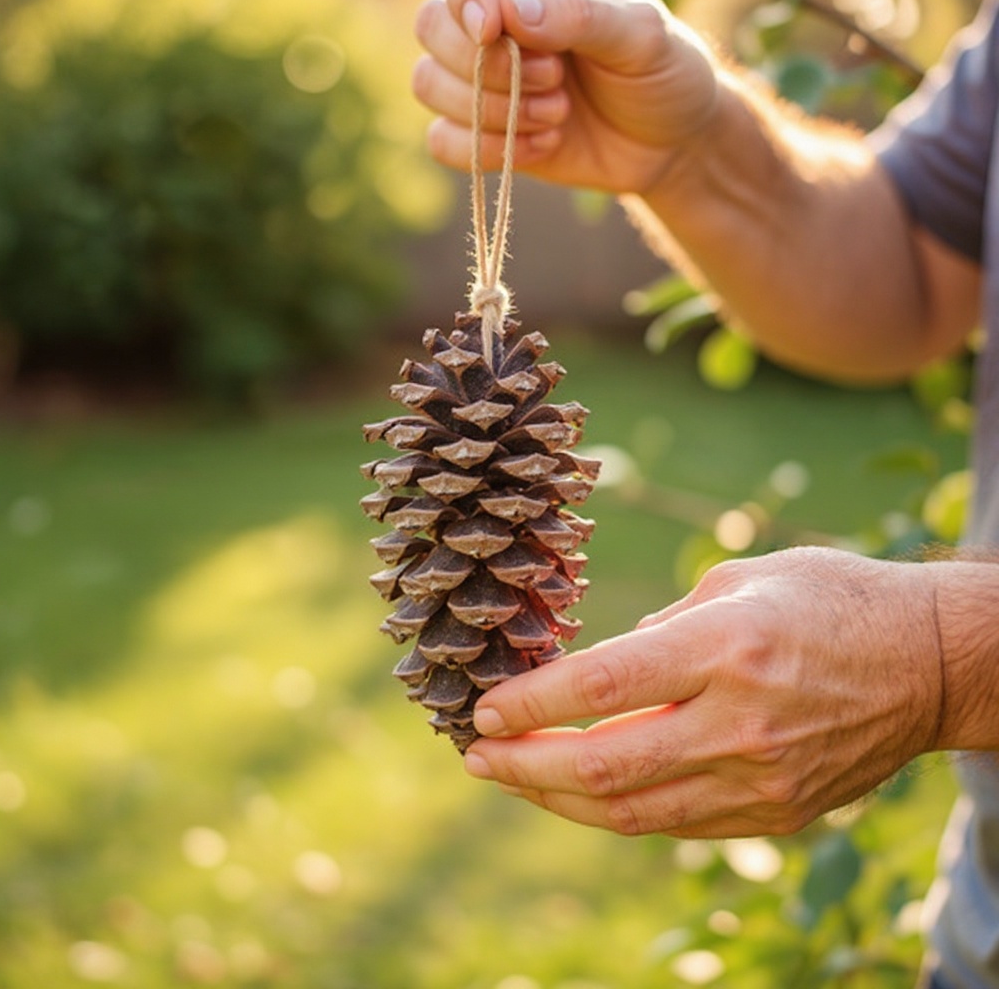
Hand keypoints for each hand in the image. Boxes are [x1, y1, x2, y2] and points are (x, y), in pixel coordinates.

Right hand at [412, 0, 720, 194]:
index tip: (491, 30)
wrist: (670, 144)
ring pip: (428, 85)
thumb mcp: (641, 36)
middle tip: (555, 80)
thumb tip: (511, 11)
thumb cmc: (662, 73)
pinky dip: (486, 151)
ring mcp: (484, 80)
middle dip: (487, 67)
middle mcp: (498, 22)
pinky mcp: (483, 132)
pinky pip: (442, 142)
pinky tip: (541, 147)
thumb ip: (579, 17)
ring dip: (490, 111)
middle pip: (432, 27)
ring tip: (557, 115)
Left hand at [464, 547, 944, 837]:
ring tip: (510, 777)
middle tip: (475, 754)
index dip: (531, 703)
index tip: (484, 707)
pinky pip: (673, 823)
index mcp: (726, 645)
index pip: (602, 687)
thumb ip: (659, 628)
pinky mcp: (774, 812)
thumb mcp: (737, 579)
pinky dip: (614, 810)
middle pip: (601, 763)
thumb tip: (595, 671)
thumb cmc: (828, 598)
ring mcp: (760, 777)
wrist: (927, 661)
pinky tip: (577, 792)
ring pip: (629, 810)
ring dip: (555, 798)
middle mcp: (740, 720)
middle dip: (522, 764)